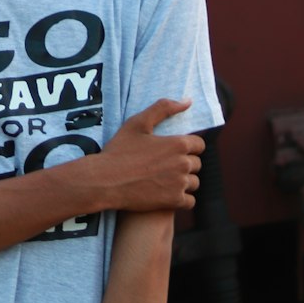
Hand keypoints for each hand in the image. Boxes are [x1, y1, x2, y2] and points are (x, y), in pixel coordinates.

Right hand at [99, 98, 204, 212]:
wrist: (104, 182)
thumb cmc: (119, 151)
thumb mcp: (138, 123)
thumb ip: (164, 108)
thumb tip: (188, 101)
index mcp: (178, 144)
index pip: (199, 144)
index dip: (187, 147)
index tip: (173, 151)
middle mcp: (183, 164)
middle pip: (196, 164)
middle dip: (184, 164)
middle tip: (165, 166)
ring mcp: (179, 184)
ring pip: (193, 183)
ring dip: (184, 182)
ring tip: (165, 180)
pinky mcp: (174, 201)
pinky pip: (189, 202)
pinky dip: (182, 199)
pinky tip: (167, 194)